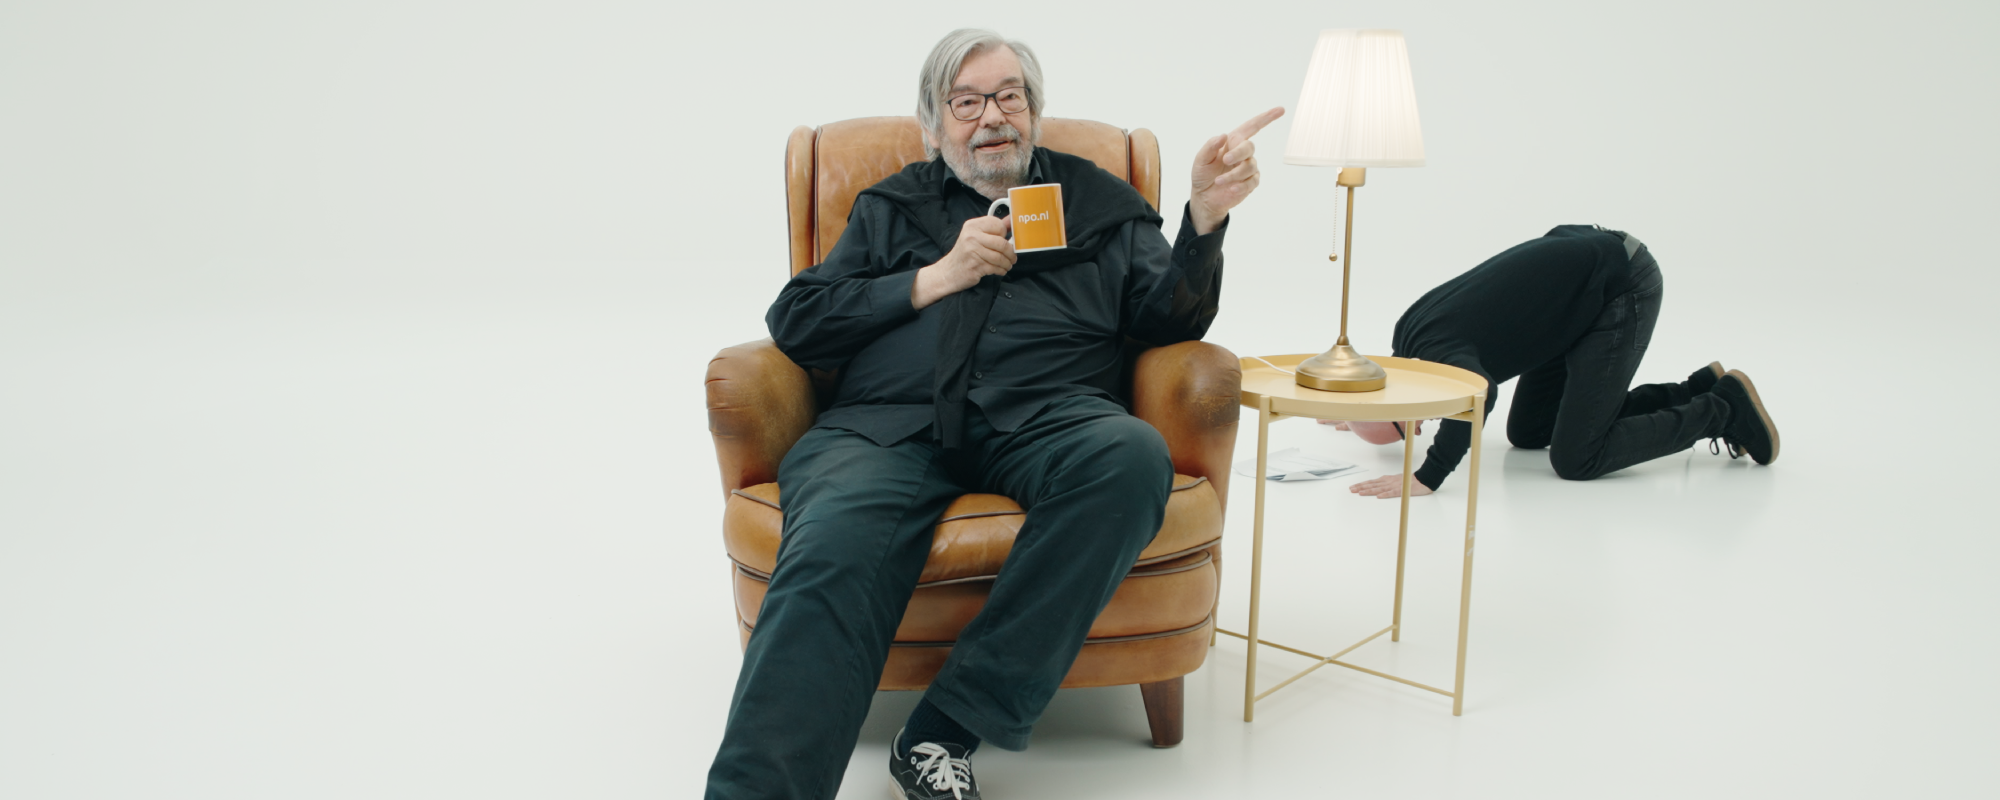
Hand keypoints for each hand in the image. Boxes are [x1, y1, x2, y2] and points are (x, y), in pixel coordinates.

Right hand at [912, 215, 1014, 309]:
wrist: (949, 271)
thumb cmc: (965, 253)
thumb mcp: (975, 236)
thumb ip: (993, 228)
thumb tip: (1011, 220)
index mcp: (972, 225)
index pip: (998, 224)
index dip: (1004, 234)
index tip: (1005, 240)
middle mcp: (971, 236)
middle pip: (1001, 243)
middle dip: (1010, 253)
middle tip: (1012, 257)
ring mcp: (972, 251)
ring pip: (1000, 257)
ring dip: (1007, 263)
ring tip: (1007, 265)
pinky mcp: (975, 265)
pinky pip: (995, 267)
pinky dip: (1001, 270)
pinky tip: (1000, 270)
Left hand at [1189, 107, 1283, 234]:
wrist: (1204, 197)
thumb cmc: (1202, 174)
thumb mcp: (1201, 159)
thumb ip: (1210, 147)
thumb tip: (1222, 136)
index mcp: (1232, 142)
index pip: (1252, 127)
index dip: (1266, 118)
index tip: (1281, 110)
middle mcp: (1242, 153)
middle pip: (1249, 147)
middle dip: (1238, 153)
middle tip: (1225, 160)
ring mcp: (1248, 168)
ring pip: (1250, 166)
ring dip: (1233, 174)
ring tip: (1218, 182)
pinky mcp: (1250, 183)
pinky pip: (1252, 182)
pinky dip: (1241, 185)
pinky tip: (1232, 189)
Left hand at [1349, 473, 1433, 499]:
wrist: (1424, 479)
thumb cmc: (1410, 481)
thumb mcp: (1396, 481)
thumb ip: (1387, 483)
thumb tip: (1378, 488)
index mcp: (1387, 480)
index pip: (1372, 482)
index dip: (1362, 485)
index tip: (1354, 487)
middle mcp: (1389, 482)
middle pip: (1373, 485)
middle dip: (1361, 487)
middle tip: (1351, 490)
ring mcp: (1395, 486)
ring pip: (1380, 489)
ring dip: (1370, 491)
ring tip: (1360, 493)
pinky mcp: (1403, 490)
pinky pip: (1393, 493)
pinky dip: (1386, 494)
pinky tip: (1379, 496)